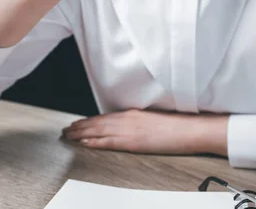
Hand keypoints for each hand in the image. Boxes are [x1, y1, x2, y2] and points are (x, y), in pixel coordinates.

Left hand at [62, 109, 228, 155]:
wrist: (189, 128)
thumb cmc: (177, 125)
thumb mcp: (154, 119)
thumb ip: (139, 122)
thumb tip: (131, 127)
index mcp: (133, 113)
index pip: (105, 116)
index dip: (89, 120)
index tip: (78, 122)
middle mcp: (127, 119)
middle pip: (97, 122)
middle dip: (80, 126)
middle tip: (66, 129)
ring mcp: (129, 129)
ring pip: (98, 130)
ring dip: (81, 133)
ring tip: (69, 135)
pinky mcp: (132, 141)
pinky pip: (108, 141)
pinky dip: (94, 141)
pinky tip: (84, 142)